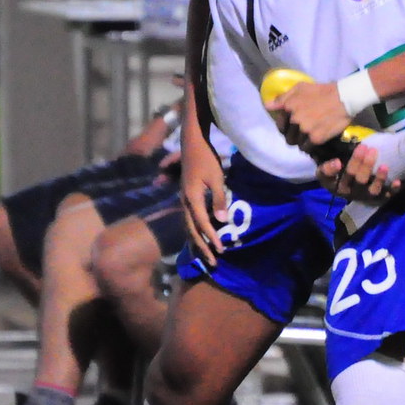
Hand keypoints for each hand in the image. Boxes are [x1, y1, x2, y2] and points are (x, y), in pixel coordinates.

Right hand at [180, 144, 227, 266]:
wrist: (192, 142)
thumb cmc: (206, 158)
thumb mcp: (217, 178)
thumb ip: (219, 199)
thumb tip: (221, 220)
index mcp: (191, 198)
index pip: (202, 223)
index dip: (212, 237)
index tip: (221, 250)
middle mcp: (184, 202)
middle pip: (191, 230)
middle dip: (202, 247)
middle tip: (212, 262)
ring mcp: (184, 199)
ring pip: (188, 226)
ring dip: (198, 241)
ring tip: (206, 254)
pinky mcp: (186, 197)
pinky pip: (189, 219)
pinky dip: (195, 231)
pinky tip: (201, 237)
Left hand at [268, 81, 350, 150]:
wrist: (344, 98)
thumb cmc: (322, 91)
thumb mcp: (300, 88)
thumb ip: (283, 98)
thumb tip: (267, 106)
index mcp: (288, 106)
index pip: (280, 125)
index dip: (286, 128)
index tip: (294, 128)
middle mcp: (294, 119)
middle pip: (288, 137)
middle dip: (294, 136)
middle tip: (304, 133)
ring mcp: (304, 130)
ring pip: (297, 144)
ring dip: (303, 142)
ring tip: (311, 136)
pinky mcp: (316, 138)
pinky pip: (307, 148)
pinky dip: (311, 146)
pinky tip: (317, 139)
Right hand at [317, 143, 400, 201]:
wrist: (346, 186)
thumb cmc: (336, 174)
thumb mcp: (325, 171)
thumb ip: (327, 167)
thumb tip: (337, 163)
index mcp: (338, 186)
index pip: (339, 177)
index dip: (338, 169)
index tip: (339, 161)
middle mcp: (352, 193)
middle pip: (359, 180)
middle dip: (364, 164)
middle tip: (368, 147)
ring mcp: (366, 195)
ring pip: (373, 191)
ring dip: (379, 179)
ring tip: (384, 166)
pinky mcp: (377, 197)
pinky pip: (386, 195)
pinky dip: (392, 189)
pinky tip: (398, 181)